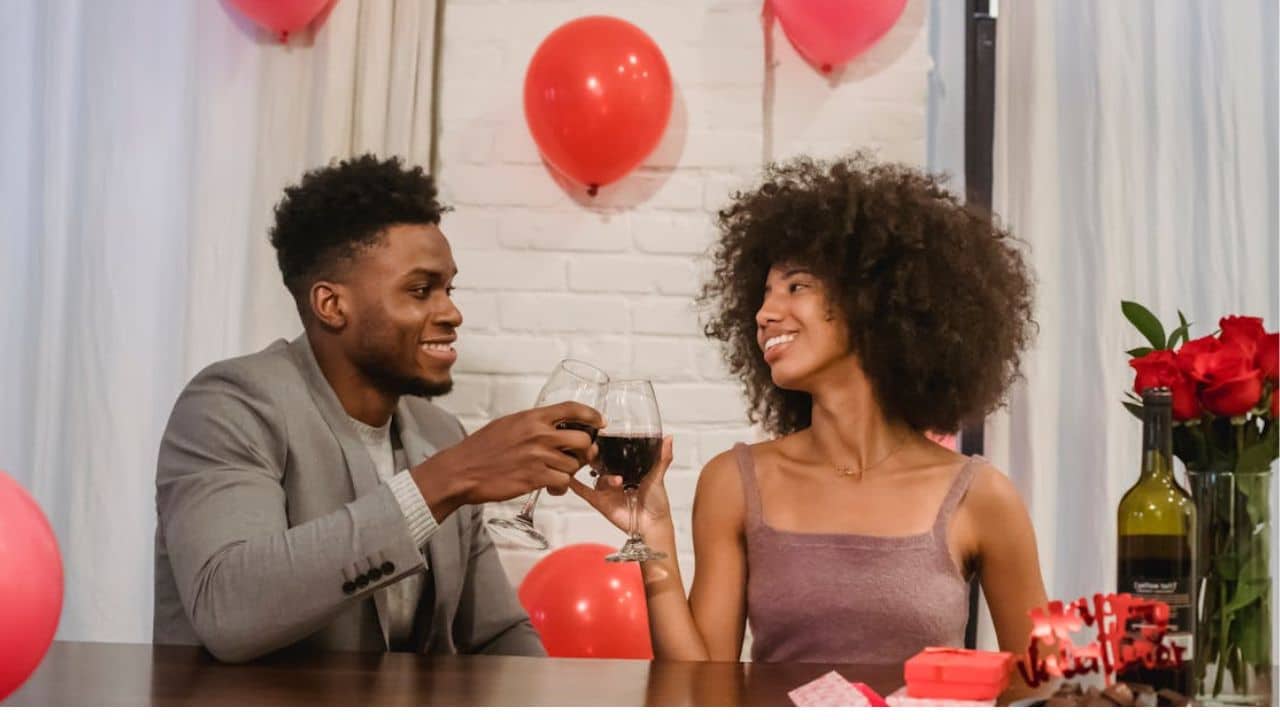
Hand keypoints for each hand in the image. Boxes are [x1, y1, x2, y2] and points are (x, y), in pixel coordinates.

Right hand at [411, 401, 602, 517]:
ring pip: (574, 465)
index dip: (592, 415)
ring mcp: (538, 457)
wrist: (462, 471)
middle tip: (579, 457)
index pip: (571, 409)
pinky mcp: (535, 478)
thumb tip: (551, 426)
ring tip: (557, 476)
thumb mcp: (508, 425)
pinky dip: (560, 488)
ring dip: (570, 473)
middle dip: (586, 451)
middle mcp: (539, 434)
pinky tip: (550, 488)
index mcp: (532, 417)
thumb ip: (532, 424)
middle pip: (583, 440)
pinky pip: (563, 483)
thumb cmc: (481, 449)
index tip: (600, 421)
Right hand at [572, 435, 674, 537]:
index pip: (614, 455)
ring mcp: (606, 490)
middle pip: (601, 464)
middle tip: (600, 453)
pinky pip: (583, 492)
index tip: (605, 439)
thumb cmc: (657, 503)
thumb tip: (669, 438)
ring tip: (618, 482)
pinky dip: (574, 484)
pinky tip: (569, 477)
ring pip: (597, 477)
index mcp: (628, 470)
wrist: (652, 525)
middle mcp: (615, 478)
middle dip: (598, 458)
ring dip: (604, 477)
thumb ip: (662, 458)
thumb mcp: (658, 476)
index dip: (608, 447)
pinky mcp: (600, 502)